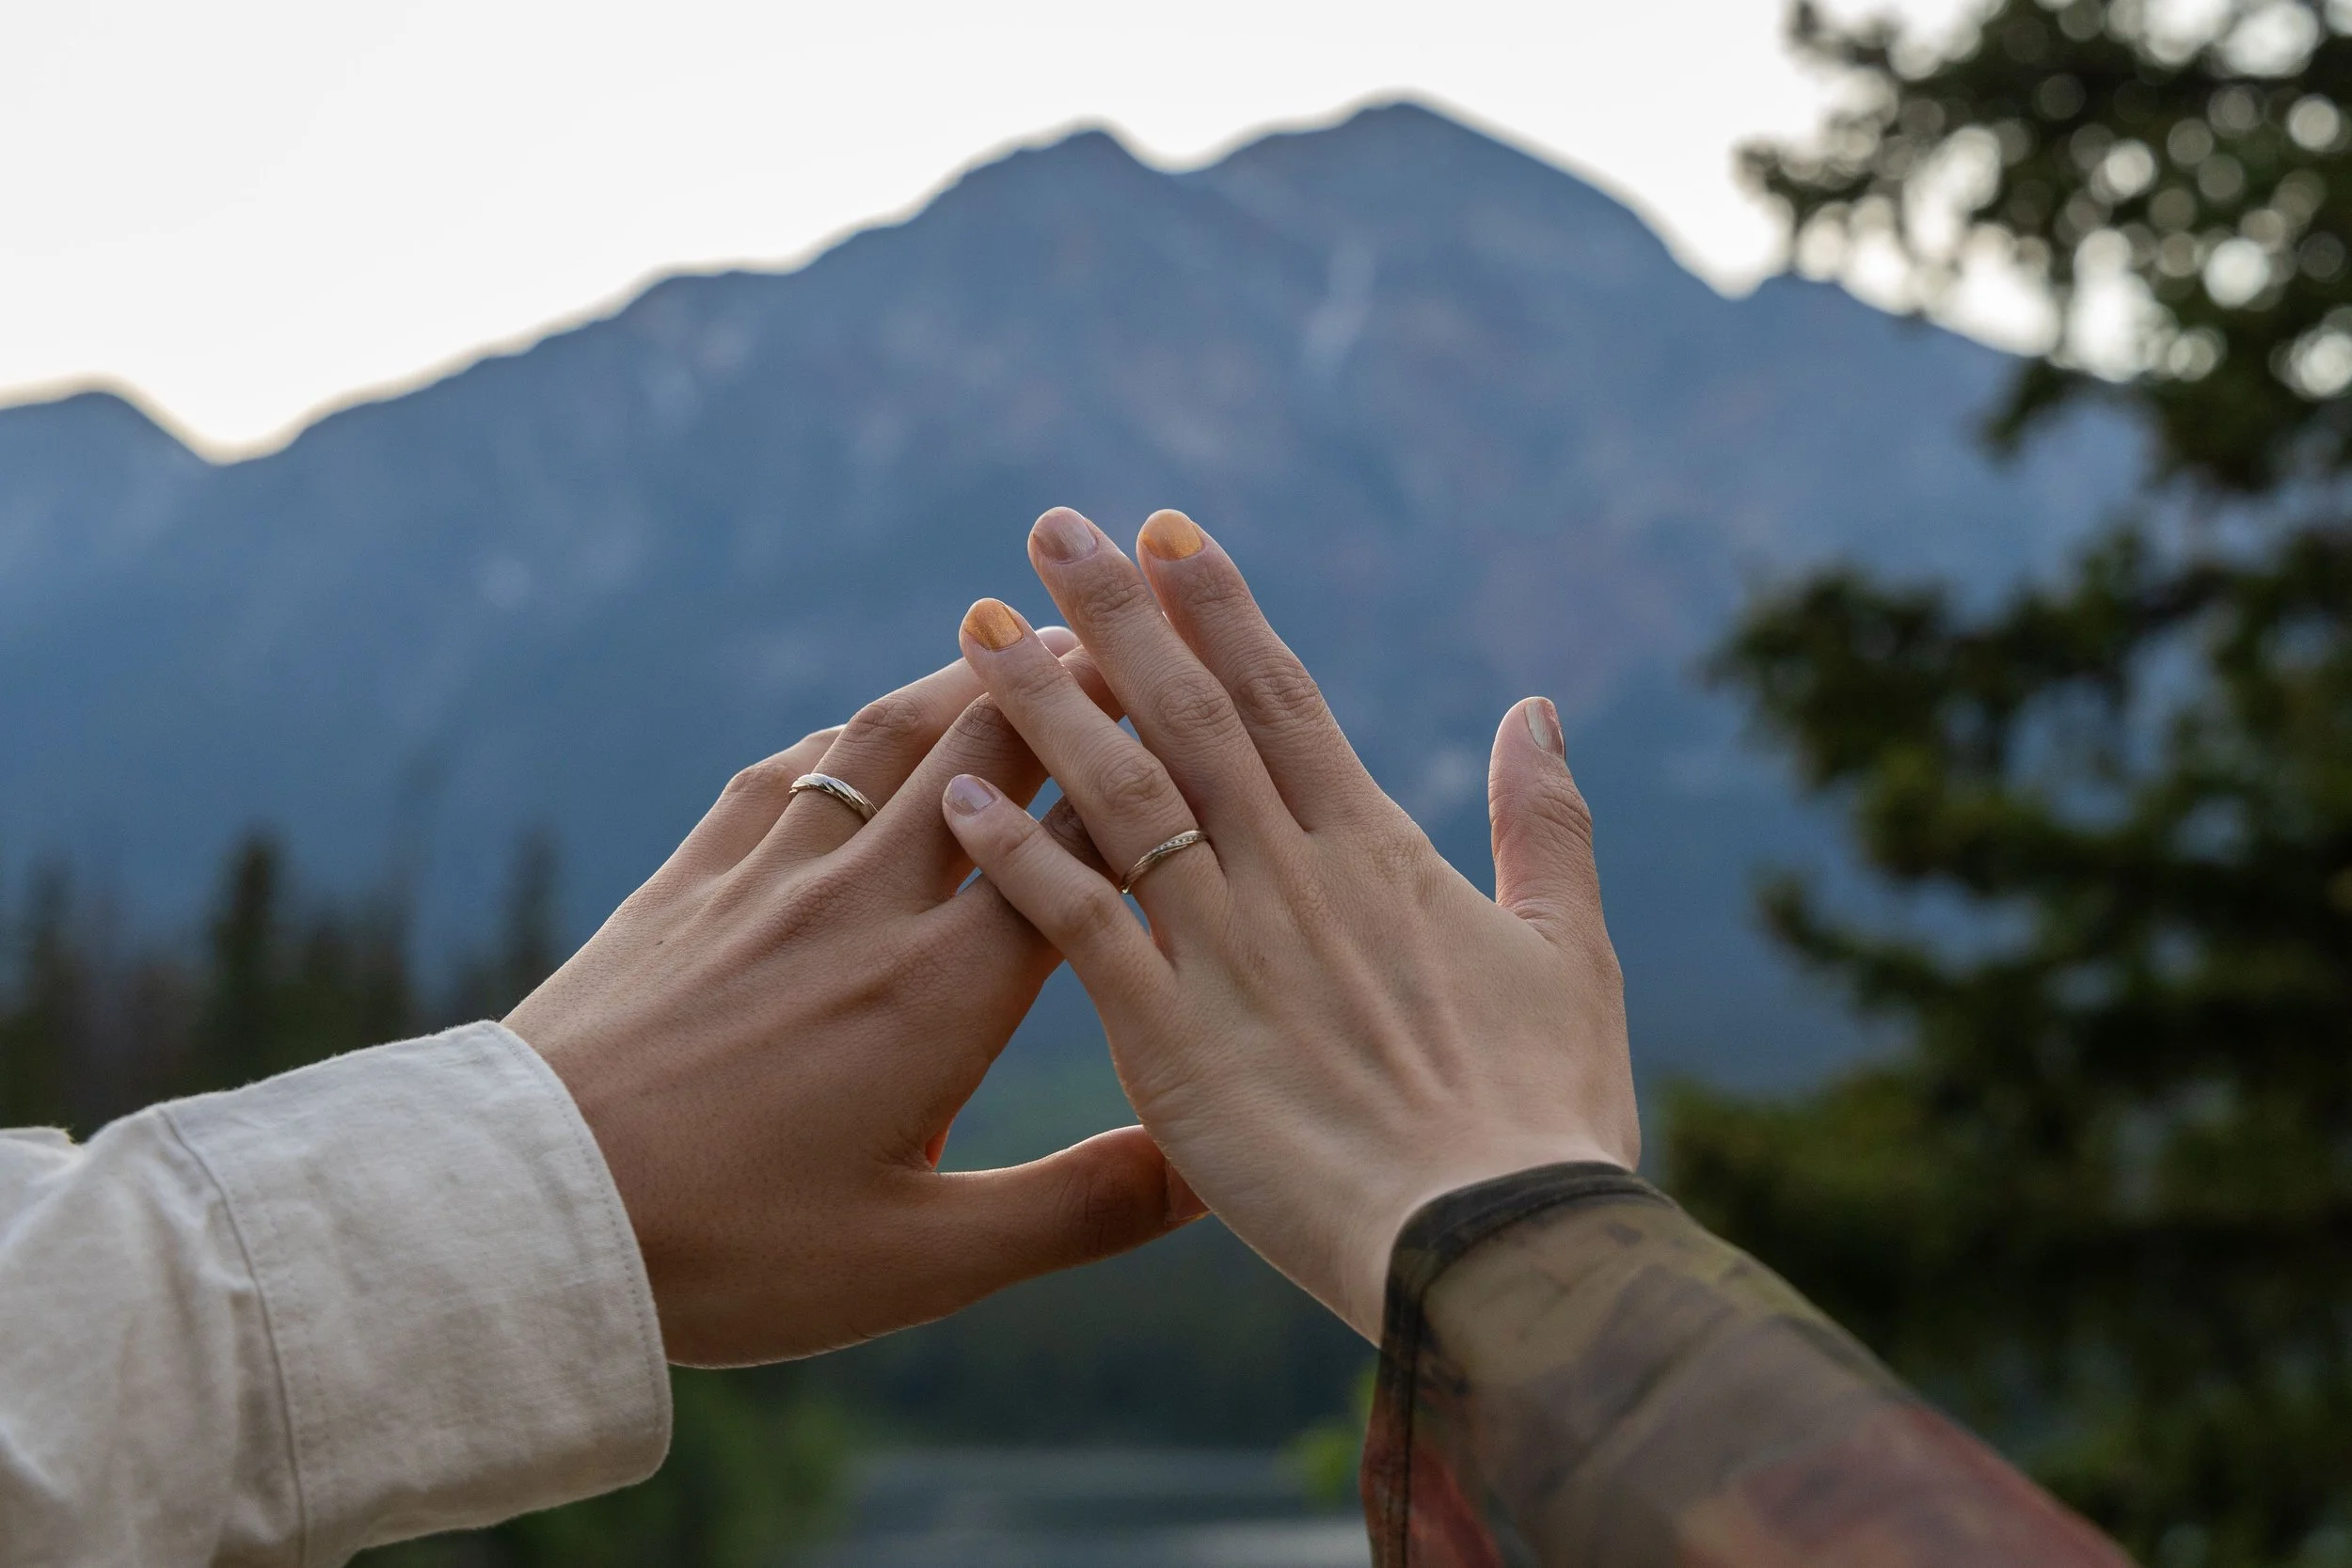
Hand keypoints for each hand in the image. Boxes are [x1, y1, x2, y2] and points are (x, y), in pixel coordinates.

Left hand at [507, 640, 1201, 1366]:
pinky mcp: (690, 880)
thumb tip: (1212, 1172)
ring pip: (892, 738)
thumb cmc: (730, 1254)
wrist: (521, 1212)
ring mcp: (770, 880)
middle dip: (1074, 683)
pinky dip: (853, 732)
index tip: (1216, 716)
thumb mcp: (923, 1263)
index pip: (1084, 853)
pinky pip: (790, 770)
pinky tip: (869, 726)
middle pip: (994, 754)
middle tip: (1137, 625)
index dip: (1156, 776)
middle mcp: (867, 908)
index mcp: (943, 996)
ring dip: (969, 679)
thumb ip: (1079, 1210)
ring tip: (1025, 637)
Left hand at [937, 509, 1637, 1339]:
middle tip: (1051, 525)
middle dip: (1119, 614)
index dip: (1220, 609)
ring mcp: (1226, 953)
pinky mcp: (1170, 1042)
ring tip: (980, 622)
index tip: (1166, 529)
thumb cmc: (1547, 1121)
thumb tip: (1534, 711)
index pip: (1282, 697)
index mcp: (1376, 854)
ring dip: (1047, 703)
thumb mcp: (1574, 957)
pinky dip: (1016, 853)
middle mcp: (1292, 877)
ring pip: (1119, 794)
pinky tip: (955, 795)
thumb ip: (1546, 827)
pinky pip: (1076, 923)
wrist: (1499, 1254)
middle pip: (1189, 715)